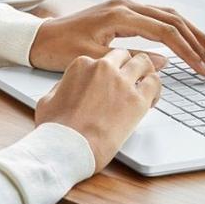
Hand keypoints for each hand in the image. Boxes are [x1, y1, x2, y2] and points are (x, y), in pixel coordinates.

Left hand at [28, 0, 204, 75]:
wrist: (38, 38)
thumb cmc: (61, 49)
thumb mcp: (96, 59)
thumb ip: (131, 59)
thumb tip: (163, 62)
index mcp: (120, 14)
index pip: (165, 31)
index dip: (187, 50)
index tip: (201, 67)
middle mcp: (125, 5)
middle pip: (172, 18)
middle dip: (195, 39)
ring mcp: (123, 6)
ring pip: (166, 15)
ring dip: (188, 31)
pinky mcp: (121, 12)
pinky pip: (155, 16)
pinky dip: (173, 28)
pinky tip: (184, 40)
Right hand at [35, 48, 161, 173]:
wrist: (68, 148)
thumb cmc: (56, 129)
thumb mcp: (48, 99)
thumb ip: (62, 87)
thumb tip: (68, 87)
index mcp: (82, 64)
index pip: (103, 58)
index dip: (109, 71)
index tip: (111, 81)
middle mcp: (104, 67)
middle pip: (124, 55)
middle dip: (128, 66)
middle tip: (131, 79)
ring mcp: (122, 82)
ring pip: (144, 62)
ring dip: (145, 72)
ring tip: (145, 85)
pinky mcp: (137, 100)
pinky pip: (155, 83)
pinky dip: (156, 89)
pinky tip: (151, 100)